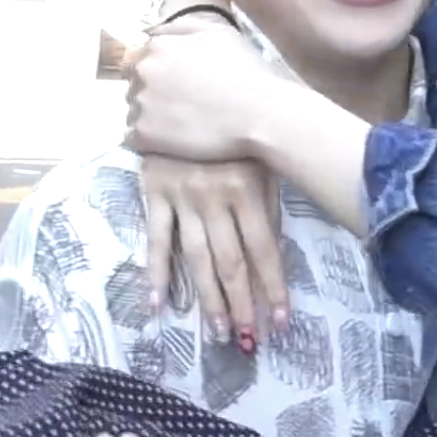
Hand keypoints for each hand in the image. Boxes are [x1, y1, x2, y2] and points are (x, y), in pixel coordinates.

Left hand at [124, 17, 283, 162]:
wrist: (261, 114)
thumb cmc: (246, 71)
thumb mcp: (219, 32)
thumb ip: (181, 27)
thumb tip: (152, 31)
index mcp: (157, 46)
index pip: (139, 57)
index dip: (159, 72)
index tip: (178, 84)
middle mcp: (143, 71)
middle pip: (133, 84)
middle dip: (151, 92)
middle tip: (180, 105)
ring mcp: (141, 104)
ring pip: (132, 111)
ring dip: (149, 117)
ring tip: (179, 125)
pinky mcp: (144, 135)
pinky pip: (133, 138)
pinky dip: (148, 141)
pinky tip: (172, 141)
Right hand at [141, 154, 287, 348]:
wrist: (187, 96)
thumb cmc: (236, 135)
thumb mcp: (261, 164)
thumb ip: (267, 208)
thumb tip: (275, 257)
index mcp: (248, 190)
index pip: (264, 250)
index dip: (273, 288)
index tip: (281, 322)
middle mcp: (215, 198)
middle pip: (232, 262)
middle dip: (243, 304)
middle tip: (249, 340)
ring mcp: (182, 198)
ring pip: (197, 259)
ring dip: (208, 299)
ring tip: (219, 332)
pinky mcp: (155, 195)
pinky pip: (157, 240)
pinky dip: (157, 274)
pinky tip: (159, 305)